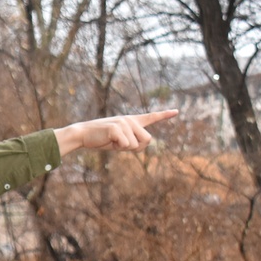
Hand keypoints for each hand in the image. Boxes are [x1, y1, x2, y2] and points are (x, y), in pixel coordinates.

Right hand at [54, 110, 178, 155]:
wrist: (83, 134)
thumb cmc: (102, 139)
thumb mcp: (121, 142)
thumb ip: (134, 142)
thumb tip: (146, 142)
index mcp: (132, 121)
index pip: (151, 117)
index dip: (164, 115)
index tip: (176, 111)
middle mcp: (130, 120)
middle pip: (147, 140)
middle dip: (136, 148)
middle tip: (120, 144)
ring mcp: (123, 122)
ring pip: (136, 145)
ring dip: (124, 148)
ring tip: (112, 141)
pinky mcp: (116, 127)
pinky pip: (126, 145)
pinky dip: (117, 148)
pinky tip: (108, 141)